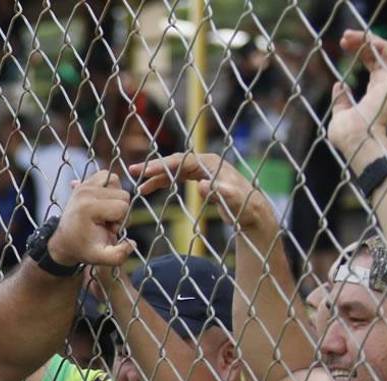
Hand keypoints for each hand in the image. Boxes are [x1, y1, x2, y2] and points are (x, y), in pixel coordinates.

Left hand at [48, 171, 135, 267]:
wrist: (64, 241)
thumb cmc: (82, 248)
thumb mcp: (100, 258)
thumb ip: (118, 255)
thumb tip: (132, 243)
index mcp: (88, 207)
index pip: (123, 207)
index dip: (121, 221)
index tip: (109, 230)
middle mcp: (86, 191)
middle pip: (123, 195)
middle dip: (120, 211)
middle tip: (106, 224)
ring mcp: (84, 184)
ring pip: (117, 183)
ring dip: (115, 199)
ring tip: (103, 214)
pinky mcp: (85, 181)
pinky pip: (108, 177)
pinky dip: (110, 189)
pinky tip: (102, 204)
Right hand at [129, 152, 275, 238]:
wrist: (253, 214)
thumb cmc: (245, 209)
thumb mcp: (233, 203)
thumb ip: (219, 193)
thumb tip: (200, 184)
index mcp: (211, 163)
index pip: (181, 160)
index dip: (161, 165)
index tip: (144, 172)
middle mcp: (206, 163)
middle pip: (174, 161)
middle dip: (153, 167)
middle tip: (133, 171)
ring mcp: (203, 170)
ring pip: (174, 169)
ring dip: (156, 177)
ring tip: (139, 187)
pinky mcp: (201, 178)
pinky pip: (177, 176)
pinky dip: (163, 182)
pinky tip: (150, 189)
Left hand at [328, 30, 386, 169]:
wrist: (357, 143)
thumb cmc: (347, 136)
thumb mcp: (340, 114)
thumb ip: (341, 100)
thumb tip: (339, 85)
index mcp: (375, 93)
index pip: (372, 65)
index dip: (360, 52)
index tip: (342, 45)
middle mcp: (385, 86)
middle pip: (378, 55)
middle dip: (362, 42)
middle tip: (344, 37)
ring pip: (386, 51)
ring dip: (369, 40)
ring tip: (349, 36)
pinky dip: (380, 44)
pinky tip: (364, 40)